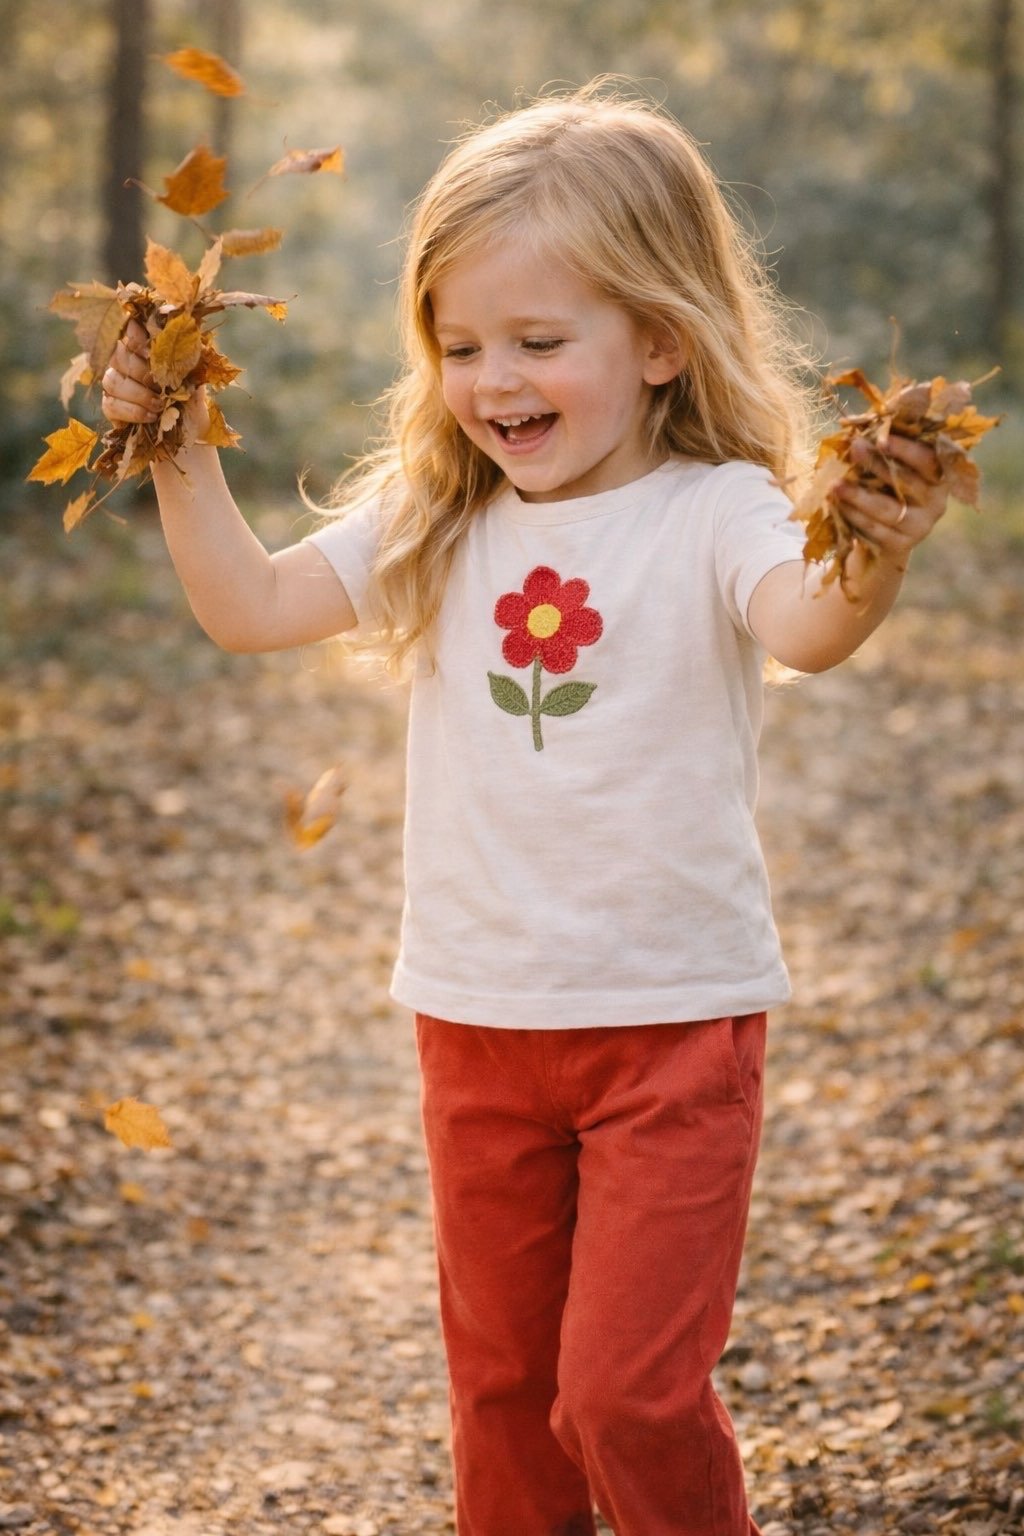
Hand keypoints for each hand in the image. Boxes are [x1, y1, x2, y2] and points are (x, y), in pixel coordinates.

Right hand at [101, 318, 210, 442]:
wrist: (191, 434)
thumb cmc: (192, 404)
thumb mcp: (196, 381)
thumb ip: (190, 361)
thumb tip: (189, 340)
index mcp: (146, 350)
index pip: (130, 331)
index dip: (134, 336)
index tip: (149, 350)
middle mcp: (125, 364)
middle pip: (117, 355)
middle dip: (140, 371)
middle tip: (161, 386)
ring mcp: (115, 385)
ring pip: (112, 380)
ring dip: (138, 394)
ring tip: (159, 405)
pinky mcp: (111, 407)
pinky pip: (111, 405)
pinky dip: (133, 411)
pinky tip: (150, 417)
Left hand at [836, 432, 948, 567]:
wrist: (879, 539)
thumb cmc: (884, 490)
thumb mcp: (888, 465)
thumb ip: (888, 440)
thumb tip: (877, 413)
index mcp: (938, 476)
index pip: (929, 459)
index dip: (907, 449)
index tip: (882, 438)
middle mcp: (936, 502)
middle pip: (907, 482)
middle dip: (877, 464)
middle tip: (854, 448)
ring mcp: (921, 526)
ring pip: (889, 509)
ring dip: (859, 495)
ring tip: (834, 484)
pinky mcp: (902, 545)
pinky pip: (875, 530)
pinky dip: (854, 516)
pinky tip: (837, 505)